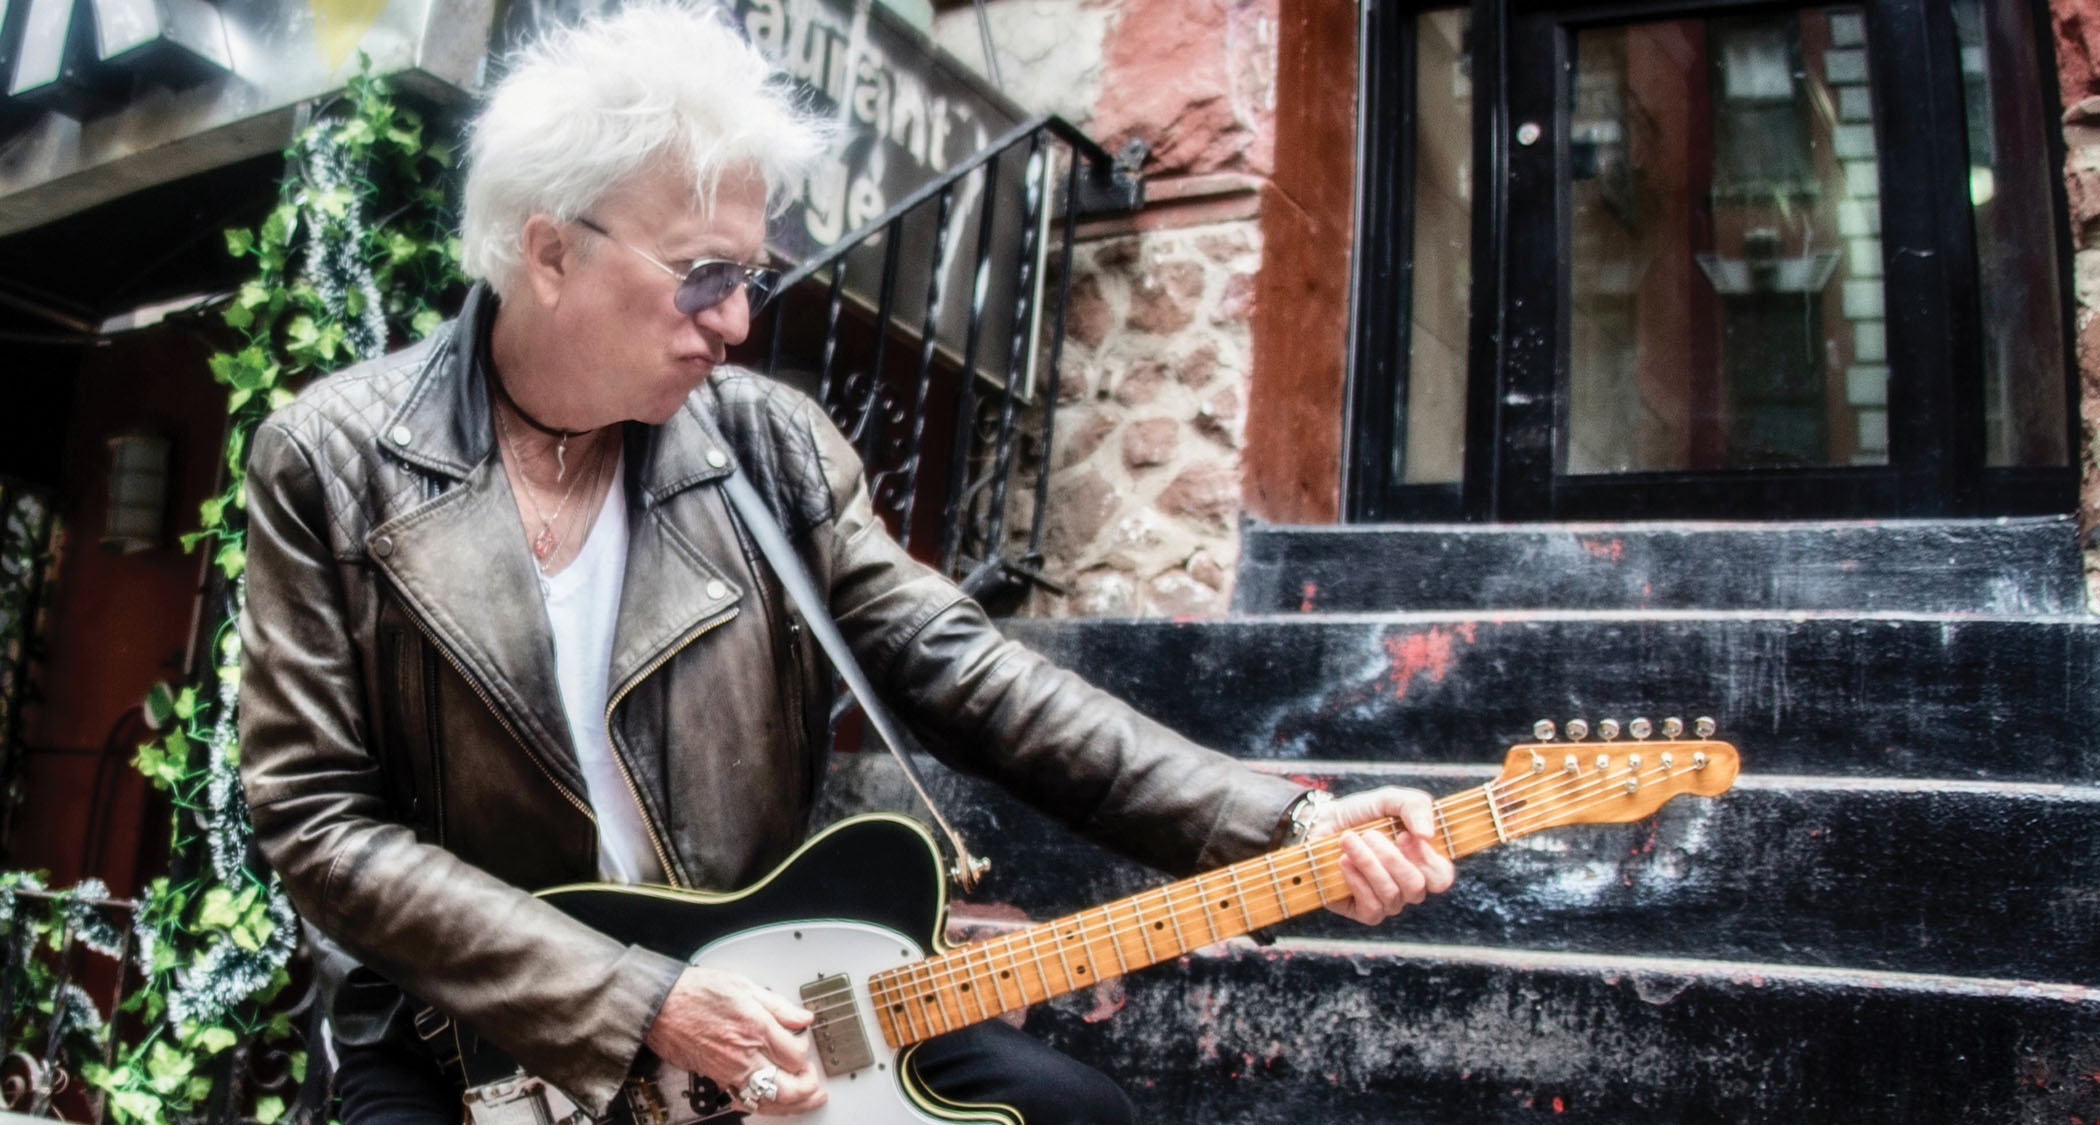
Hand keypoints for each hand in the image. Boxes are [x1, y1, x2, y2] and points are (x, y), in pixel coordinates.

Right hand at [643, 966, 825, 1115]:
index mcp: (756, 1027)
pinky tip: (772, 1101)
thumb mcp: (743, 985)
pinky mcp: (717, 1078)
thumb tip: (803, 1018)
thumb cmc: (695, 992)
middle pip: (787, 1087)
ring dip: (792, 1105)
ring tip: (805, 1100)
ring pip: (768, 1101)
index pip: (796, 1055)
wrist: (660, 1007)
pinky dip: (763, 1106)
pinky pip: (745, 1101)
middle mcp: (745, 1053)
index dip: (806, 1053)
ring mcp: (730, 1070)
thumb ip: (778, 1005)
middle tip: (816, 1084)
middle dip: (808, 1090)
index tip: (804, 1044)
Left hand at [1307, 787, 1455, 925]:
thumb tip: (1427, 834)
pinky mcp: (1365, 912)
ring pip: (1391, 894)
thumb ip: (1416, 806)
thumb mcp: (1389, 800)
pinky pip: (1372, 907)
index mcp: (1424, 861)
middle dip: (1391, 858)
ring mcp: (1390, 901)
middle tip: (1369, 835)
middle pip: (1416, 887)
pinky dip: (1356, 881)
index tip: (1403, 835)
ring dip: (1367, 863)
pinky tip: (1344, 862)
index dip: (1426, 860)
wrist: (1322, 823)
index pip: (1441, 876)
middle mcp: (1410, 885)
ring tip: (1348, 840)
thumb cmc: (1361, 814)